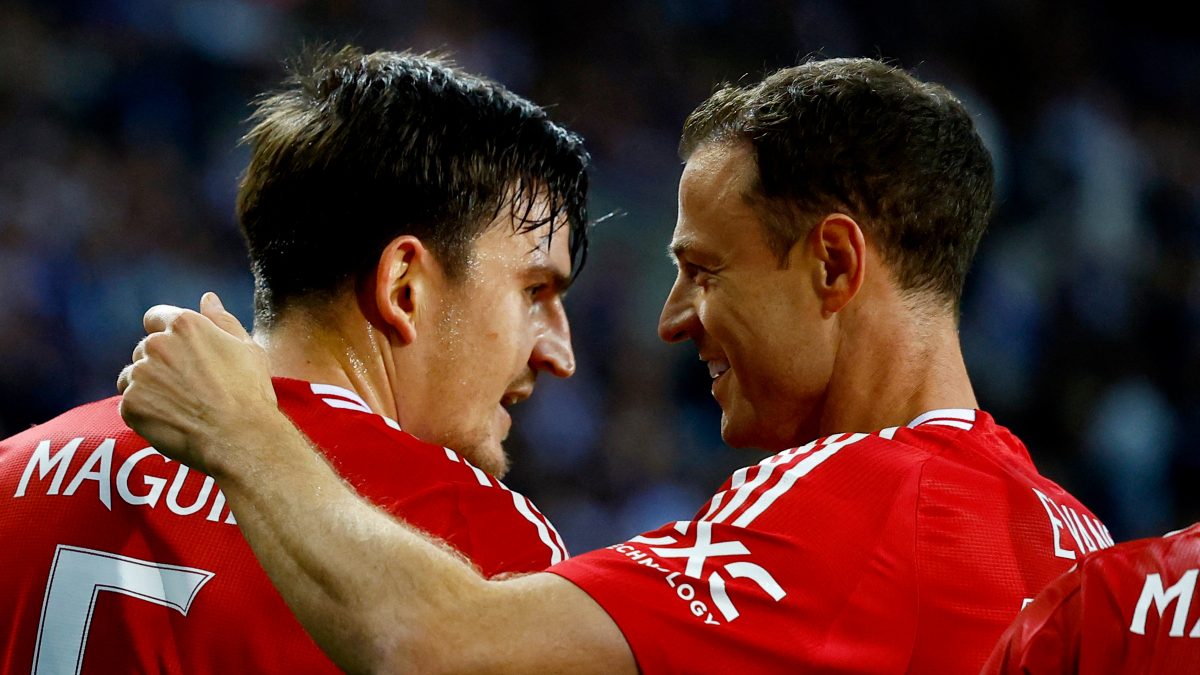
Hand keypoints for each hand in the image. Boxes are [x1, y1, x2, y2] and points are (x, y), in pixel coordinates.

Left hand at [118, 292, 276, 475]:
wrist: (241, 437)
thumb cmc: (250, 392)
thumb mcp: (246, 348)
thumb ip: (222, 320)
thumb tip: (207, 298)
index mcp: (184, 324)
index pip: (156, 317)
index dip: (168, 334)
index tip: (182, 354)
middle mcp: (157, 344)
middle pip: (145, 348)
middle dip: (160, 363)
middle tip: (189, 387)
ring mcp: (140, 375)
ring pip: (133, 376)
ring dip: (149, 386)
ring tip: (179, 405)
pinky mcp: (131, 404)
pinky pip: (130, 404)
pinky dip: (146, 412)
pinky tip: (172, 420)